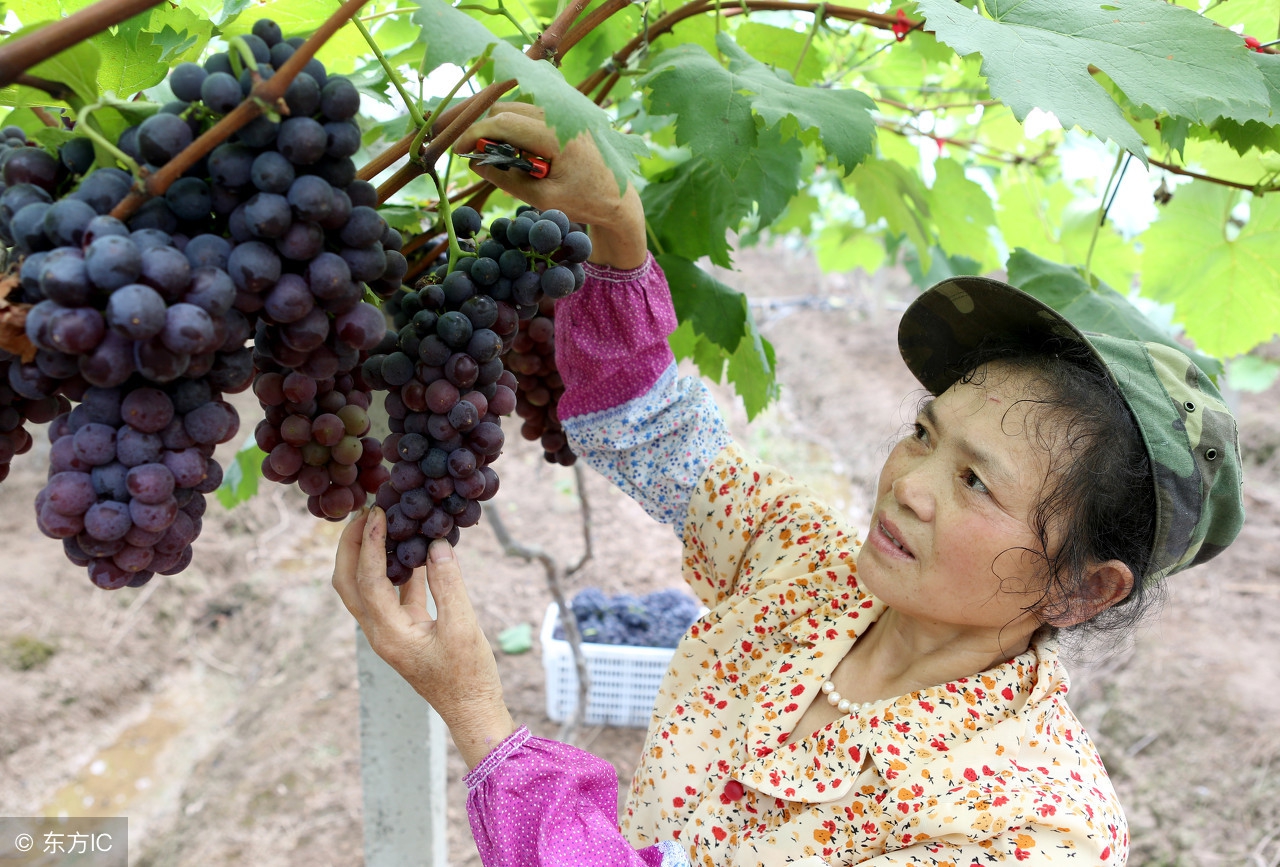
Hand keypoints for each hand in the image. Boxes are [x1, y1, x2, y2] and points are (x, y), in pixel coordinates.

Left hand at [331, 508, 515, 768]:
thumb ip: (448, 584)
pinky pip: (392, 594)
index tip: (377, 513)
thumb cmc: (469, 676)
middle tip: (365, 512)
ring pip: (366, 588)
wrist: (473, 711)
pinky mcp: (405, 632)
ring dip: (369, 555)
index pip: (368, 580)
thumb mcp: (463, 627)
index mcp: (388, 634)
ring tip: (383, 522)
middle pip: (349, 583)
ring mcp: (390, 632)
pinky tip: (415, 549)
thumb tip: (436, 545)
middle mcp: (380, 632)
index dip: (370, 544)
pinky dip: (397, 569)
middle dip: (351, 546)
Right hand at [454, 102, 647, 269]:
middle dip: (484, 131)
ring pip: (516, 109)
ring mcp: (564, 113)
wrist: (619, 198)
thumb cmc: (584, 202)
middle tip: (473, 157)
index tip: (457, 151)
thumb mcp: (542, 198)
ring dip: (499, 129)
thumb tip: (475, 165)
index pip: (503, 123)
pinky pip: (530, 114)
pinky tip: (516, 154)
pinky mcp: (565, 116)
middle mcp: (561, 115)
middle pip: (506, 110)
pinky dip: (515, 129)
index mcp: (557, 134)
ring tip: (497, 159)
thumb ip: (506, 180)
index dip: (474, 135)